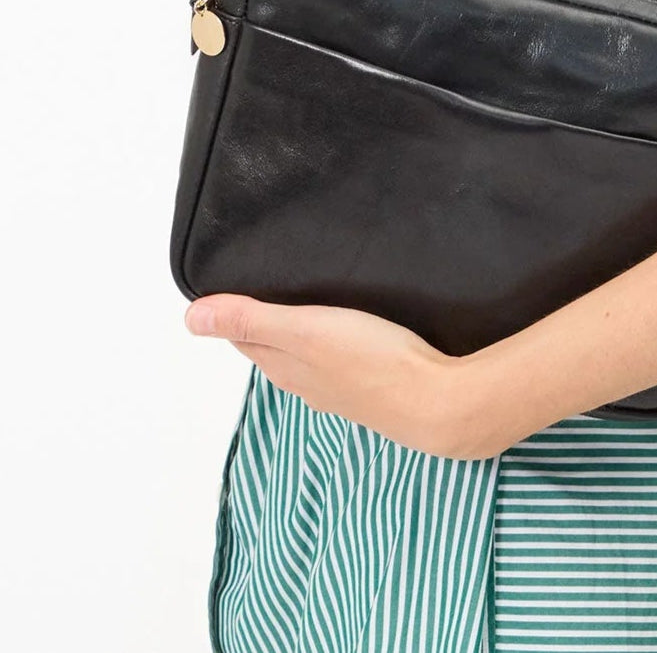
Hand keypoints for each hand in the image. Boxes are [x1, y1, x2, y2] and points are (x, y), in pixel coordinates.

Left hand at [183, 294, 510, 459]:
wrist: (438, 404)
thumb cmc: (374, 363)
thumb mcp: (305, 330)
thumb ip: (252, 319)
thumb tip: (190, 318)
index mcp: (285, 367)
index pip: (245, 336)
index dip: (233, 311)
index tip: (229, 281)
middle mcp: (307, 383)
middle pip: (273, 348)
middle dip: (263, 319)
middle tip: (263, 280)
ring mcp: (342, 389)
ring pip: (307, 356)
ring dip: (299, 332)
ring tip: (305, 298)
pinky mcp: (373, 387)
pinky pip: (339, 362)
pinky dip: (333, 343)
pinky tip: (349, 330)